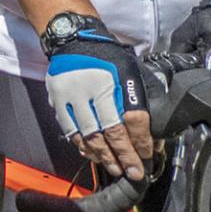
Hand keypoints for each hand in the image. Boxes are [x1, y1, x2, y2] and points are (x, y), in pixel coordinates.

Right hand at [44, 23, 152, 180]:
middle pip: (111, 130)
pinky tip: (93, 155)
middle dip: (125, 156)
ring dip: (104, 156)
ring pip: (89, 134)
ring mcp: (72, 93)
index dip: (142, 141)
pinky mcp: (57, 98)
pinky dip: (82, 146)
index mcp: (115, 78)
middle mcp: (92, 87)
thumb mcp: (131, 69)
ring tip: (115, 168)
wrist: (72, 39)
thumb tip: (153, 134)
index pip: (133, 117)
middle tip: (134, 172)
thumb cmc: (107, 56)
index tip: (148, 155)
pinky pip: (70, 130)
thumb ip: (142, 99)